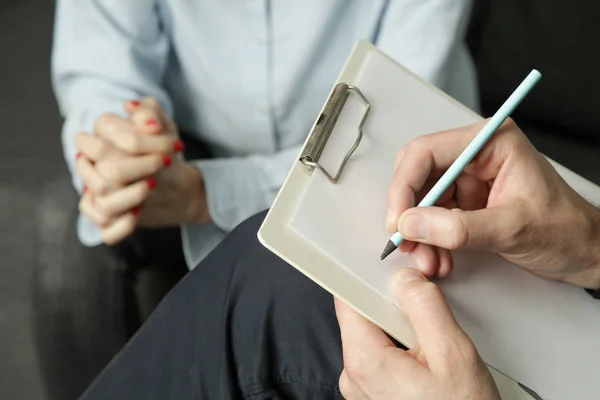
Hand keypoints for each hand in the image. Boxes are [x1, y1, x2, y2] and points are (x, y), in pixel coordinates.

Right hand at [75, 98, 207, 244]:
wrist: (178, 186)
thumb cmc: (164, 152)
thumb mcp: (164, 128)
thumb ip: (150, 112)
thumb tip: (132, 108)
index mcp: (99, 140)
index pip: (103, 136)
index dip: (140, 140)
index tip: (172, 143)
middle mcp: (91, 167)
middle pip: (104, 169)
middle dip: (140, 166)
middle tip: (165, 162)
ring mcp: (96, 195)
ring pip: (101, 200)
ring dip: (132, 194)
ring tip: (153, 186)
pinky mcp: (107, 220)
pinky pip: (105, 229)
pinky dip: (122, 225)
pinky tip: (139, 213)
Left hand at [335, 268, 499, 399]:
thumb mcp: (452, 353)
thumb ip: (425, 308)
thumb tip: (406, 280)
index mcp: (364, 360)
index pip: (348, 301)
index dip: (364, 277)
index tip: (379, 266)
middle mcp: (354, 375)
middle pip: (363, 316)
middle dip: (392, 305)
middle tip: (424, 309)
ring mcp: (362, 386)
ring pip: (374, 335)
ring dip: (399, 329)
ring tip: (430, 343)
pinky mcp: (374, 393)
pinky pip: (380, 356)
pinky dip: (400, 348)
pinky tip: (425, 358)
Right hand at [386, 118, 599, 288]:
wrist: (584, 252)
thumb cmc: (565, 229)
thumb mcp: (512, 228)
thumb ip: (459, 228)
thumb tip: (412, 224)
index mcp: (490, 143)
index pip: (427, 152)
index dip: (405, 186)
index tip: (398, 219)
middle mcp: (474, 157)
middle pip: (417, 175)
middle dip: (409, 212)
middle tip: (405, 240)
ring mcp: (468, 180)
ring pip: (420, 201)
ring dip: (418, 233)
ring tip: (427, 259)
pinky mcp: (464, 203)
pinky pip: (431, 219)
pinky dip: (429, 242)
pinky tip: (438, 259)